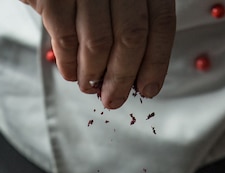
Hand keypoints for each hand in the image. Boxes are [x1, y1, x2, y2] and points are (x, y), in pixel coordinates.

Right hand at [21, 0, 176, 108]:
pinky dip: (69, 64)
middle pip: (131, 36)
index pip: (159, 21)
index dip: (156, 62)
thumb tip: (135, 77)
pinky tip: (70, 71)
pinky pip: (66, 39)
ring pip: (98, 43)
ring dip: (93, 74)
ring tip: (89, 84)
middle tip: (113, 98)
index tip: (148, 89)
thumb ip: (128, 25)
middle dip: (122, 77)